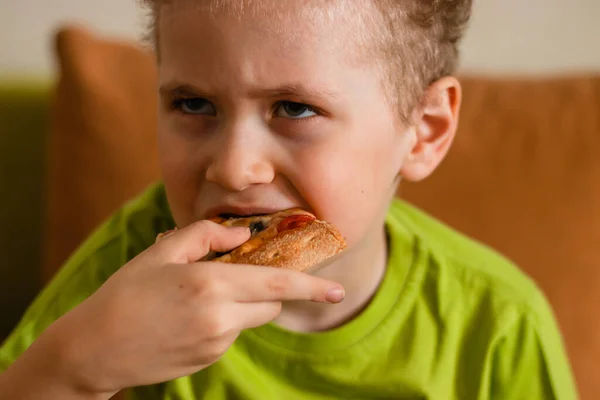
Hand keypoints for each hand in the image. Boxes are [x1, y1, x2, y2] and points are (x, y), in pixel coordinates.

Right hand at [46, 220, 343, 394]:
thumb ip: (206, 236)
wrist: (94, 349)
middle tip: (234, 273)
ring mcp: (216, 343)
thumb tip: (242, 234)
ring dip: (238, 303)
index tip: (337, 290)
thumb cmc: (125, 294)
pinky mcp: (209, 358)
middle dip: (266, 287)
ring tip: (192, 297)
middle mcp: (220, 318)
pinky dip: (221, 320)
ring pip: (250, 317)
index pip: (276, 284)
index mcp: (210, 286)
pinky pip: (230, 333)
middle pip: (270, 302)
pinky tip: (186, 317)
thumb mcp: (161, 252)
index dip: (311, 286)